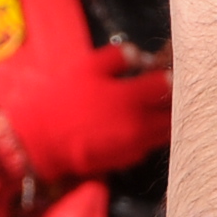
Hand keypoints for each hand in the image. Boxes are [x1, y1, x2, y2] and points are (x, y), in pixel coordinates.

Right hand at [0, 47, 173, 179]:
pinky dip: (153, 134)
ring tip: (156, 105)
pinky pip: (151, 144)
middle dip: (176, 98)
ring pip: (168, 131)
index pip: (169, 85)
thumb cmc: (62, 99)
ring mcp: (135, 146)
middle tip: (168, 88)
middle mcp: (140, 125)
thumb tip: (143, 56)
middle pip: (176, 112)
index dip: (171, 74)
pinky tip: (139, 123)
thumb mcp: (88, 67)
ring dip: (167, 117)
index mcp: (131, 98)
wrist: (40, 141)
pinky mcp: (128, 160)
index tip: (167, 69)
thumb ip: (120, 56)